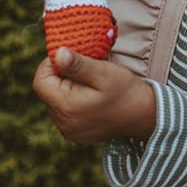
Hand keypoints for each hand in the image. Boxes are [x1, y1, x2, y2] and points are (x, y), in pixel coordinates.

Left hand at [32, 48, 156, 143]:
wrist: (146, 116)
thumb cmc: (126, 91)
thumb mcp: (103, 73)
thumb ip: (78, 64)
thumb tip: (57, 53)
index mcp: (66, 107)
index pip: (40, 80)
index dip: (50, 64)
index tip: (71, 57)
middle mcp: (63, 123)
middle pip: (47, 90)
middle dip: (61, 75)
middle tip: (85, 68)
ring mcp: (69, 131)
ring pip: (55, 101)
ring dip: (67, 87)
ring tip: (90, 83)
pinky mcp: (75, 133)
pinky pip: (64, 112)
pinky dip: (73, 100)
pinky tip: (91, 96)